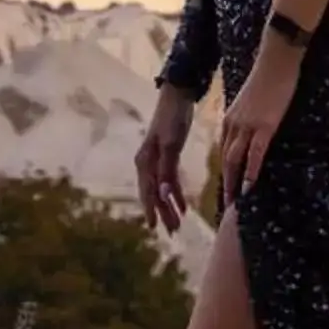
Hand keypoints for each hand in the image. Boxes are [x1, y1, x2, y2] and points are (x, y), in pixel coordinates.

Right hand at [135, 88, 194, 233]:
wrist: (178, 96)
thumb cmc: (172, 117)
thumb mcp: (171, 144)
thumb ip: (166, 169)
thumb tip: (163, 194)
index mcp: (144, 161)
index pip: (147, 191)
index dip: (151, 210)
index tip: (155, 228)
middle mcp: (147, 163)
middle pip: (154, 193)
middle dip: (163, 212)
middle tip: (173, 231)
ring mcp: (157, 160)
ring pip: (162, 189)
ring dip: (170, 206)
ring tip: (178, 223)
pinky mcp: (168, 156)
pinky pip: (170, 180)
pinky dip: (176, 193)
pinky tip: (184, 205)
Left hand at [219, 38, 302, 206]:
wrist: (276, 59)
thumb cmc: (267, 78)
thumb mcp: (250, 102)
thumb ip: (247, 119)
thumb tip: (250, 135)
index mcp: (230, 119)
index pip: (223, 151)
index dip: (224, 172)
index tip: (226, 188)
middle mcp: (234, 124)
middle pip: (225, 160)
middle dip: (225, 185)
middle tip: (227, 204)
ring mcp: (249, 125)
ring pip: (236, 160)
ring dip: (234, 183)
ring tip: (236, 203)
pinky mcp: (265, 125)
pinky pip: (256, 153)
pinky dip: (252, 171)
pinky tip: (251, 186)